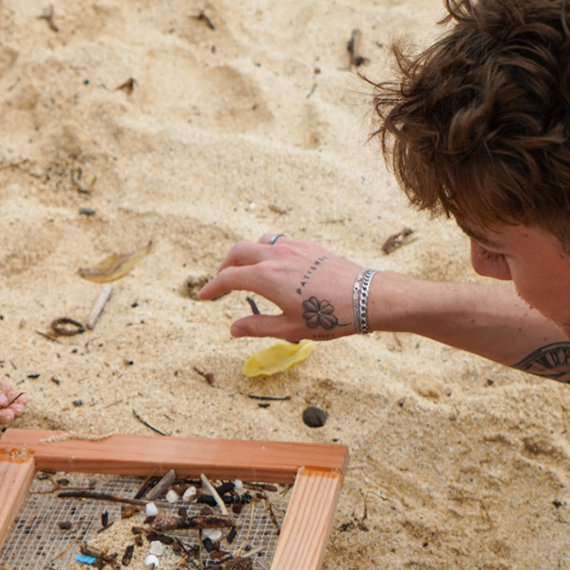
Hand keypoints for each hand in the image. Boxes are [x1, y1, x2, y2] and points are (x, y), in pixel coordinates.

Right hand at [200, 233, 365, 340]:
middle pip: (237, 253)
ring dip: (246, 255)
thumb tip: (233, 328)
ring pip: (258, 242)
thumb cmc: (329, 317)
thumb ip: (257, 327)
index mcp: (266, 278)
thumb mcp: (290, 329)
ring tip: (247, 272)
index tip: (203, 297)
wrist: (366, 297)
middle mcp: (276, 256)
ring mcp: (293, 247)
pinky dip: (267, 249)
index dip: (212, 288)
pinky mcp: (308, 246)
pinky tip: (274, 265)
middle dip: (224, 267)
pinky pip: (279, 240)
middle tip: (221, 284)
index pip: (228, 278)